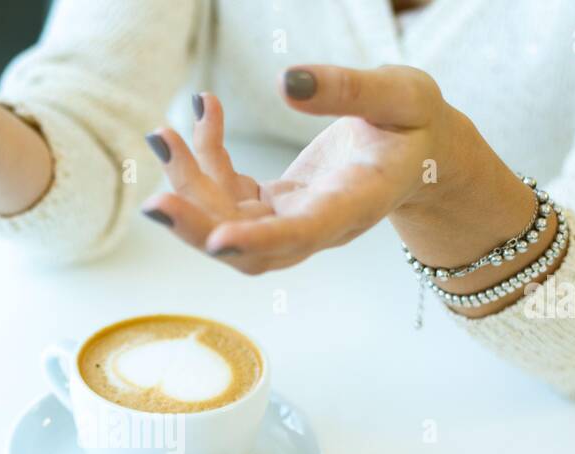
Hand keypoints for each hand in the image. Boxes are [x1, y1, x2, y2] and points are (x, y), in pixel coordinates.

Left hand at [141, 65, 520, 277]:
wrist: (419, 151)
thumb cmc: (416, 124)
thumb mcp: (402, 95)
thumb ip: (350, 90)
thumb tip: (285, 82)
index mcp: (357, 204)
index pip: (304, 234)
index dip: (259, 241)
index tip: (218, 242)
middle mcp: (319, 226)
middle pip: (250, 250)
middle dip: (198, 230)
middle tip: (154, 202)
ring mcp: (292, 220)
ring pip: (228, 224)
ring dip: (188, 186)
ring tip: (162, 134)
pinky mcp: (273, 206)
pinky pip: (227, 192)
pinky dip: (205, 157)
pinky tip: (205, 108)